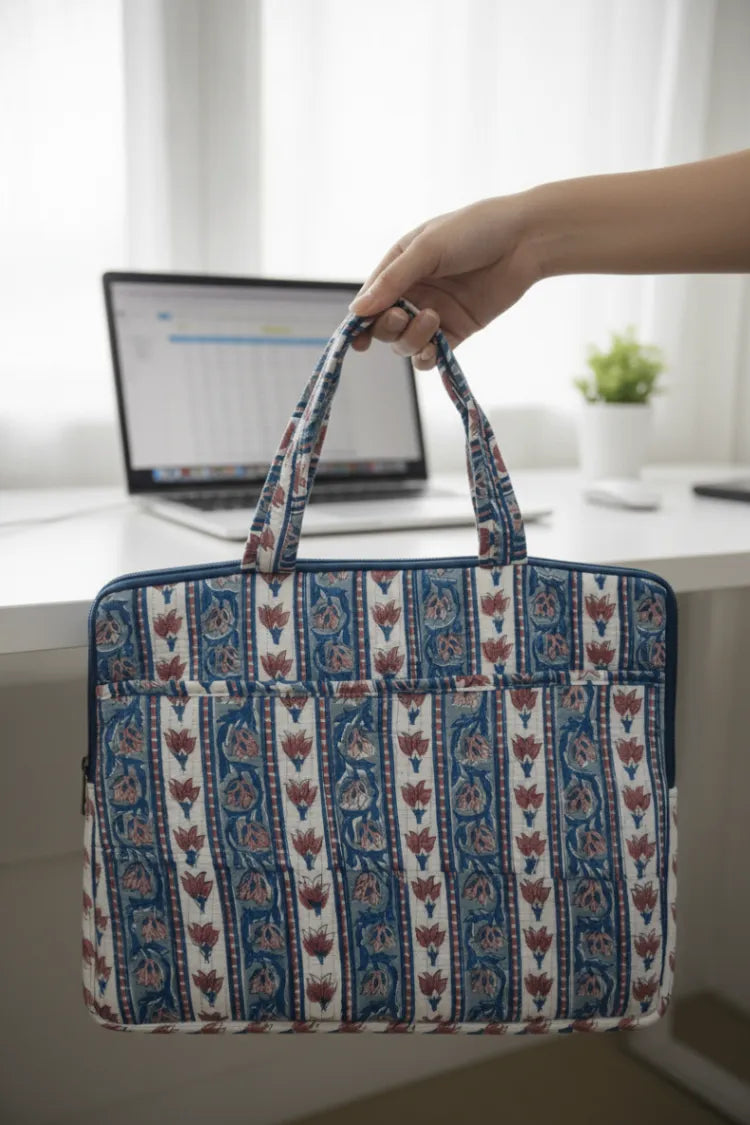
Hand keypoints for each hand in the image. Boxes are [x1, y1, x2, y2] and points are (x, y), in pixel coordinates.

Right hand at [349, 194, 540, 368]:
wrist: (525, 241)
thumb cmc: (475, 231)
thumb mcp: (427, 248)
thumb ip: (392, 281)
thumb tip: (358, 310)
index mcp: (400, 266)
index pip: (371, 299)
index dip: (360, 321)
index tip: (357, 339)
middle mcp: (414, 291)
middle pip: (384, 326)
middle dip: (388, 327)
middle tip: (404, 316)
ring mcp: (435, 313)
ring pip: (406, 343)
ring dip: (411, 339)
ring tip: (432, 319)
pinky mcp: (457, 330)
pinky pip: (432, 354)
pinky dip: (427, 358)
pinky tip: (434, 349)